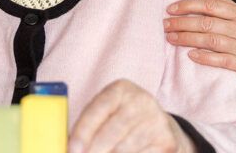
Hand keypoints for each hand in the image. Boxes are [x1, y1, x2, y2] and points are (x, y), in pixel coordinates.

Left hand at [70, 79, 193, 152]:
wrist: (159, 126)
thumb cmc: (120, 121)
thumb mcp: (106, 114)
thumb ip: (88, 126)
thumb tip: (69, 146)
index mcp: (120, 89)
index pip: (98, 108)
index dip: (83, 131)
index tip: (73, 150)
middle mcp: (141, 100)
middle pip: (113, 130)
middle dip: (95, 150)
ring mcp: (156, 120)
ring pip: (126, 148)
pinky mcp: (166, 141)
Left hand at [164, 0, 235, 81]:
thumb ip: (223, 4)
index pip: (209, 6)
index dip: (188, 6)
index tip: (171, 8)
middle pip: (206, 23)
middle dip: (182, 23)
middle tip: (165, 24)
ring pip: (211, 40)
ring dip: (188, 39)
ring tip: (171, 38)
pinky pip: (222, 60)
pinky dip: (205, 57)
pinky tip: (191, 55)